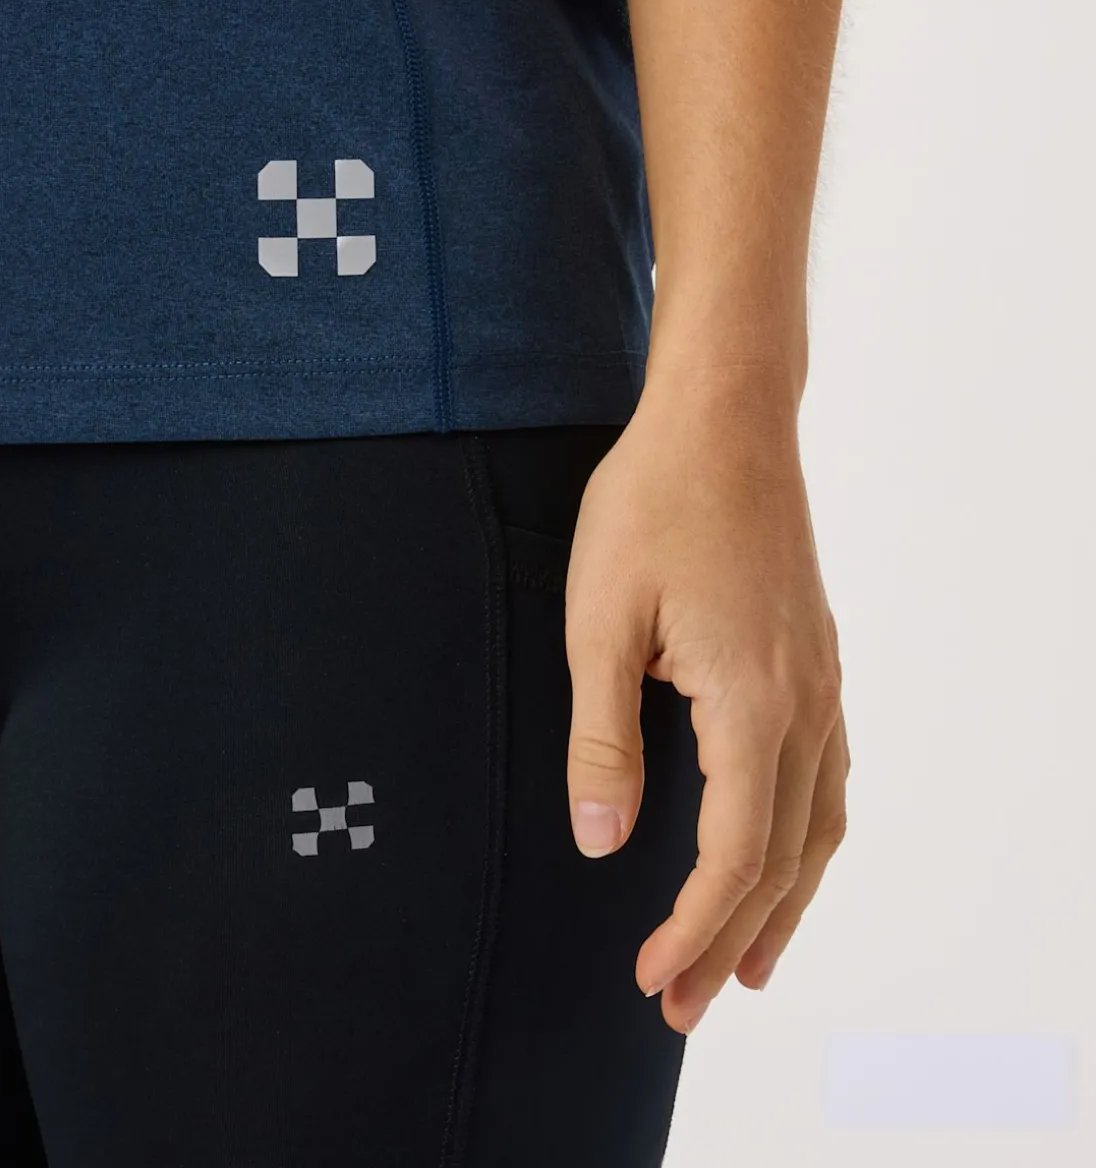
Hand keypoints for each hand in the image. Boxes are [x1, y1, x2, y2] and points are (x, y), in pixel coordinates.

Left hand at [562, 370, 848, 1035]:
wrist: (723, 420)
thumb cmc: (652, 505)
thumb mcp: (600, 621)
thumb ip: (603, 738)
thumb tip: (601, 841)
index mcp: (752, 701)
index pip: (736, 854)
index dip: (692, 927)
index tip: (647, 977)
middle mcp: (806, 702)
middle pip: (785, 857)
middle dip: (734, 939)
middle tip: (685, 1007)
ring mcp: (821, 679)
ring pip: (820, 823)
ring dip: (785, 901)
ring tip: (748, 964)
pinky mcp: (816, 657)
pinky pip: (828, 775)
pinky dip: (806, 838)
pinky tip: (784, 851)